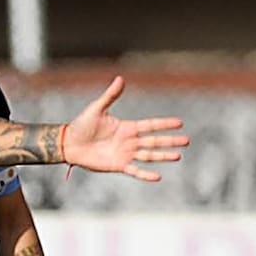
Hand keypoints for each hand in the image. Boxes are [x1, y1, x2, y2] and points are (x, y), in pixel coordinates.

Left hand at [63, 77, 188, 181]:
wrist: (68, 144)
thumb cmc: (81, 126)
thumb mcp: (96, 109)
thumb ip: (110, 96)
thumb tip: (120, 78)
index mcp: (127, 127)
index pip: (150, 125)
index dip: (164, 124)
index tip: (180, 123)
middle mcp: (129, 141)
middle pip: (154, 141)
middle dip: (170, 141)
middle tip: (187, 140)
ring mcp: (124, 154)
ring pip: (148, 155)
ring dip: (163, 156)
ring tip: (178, 156)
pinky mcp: (117, 165)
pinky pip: (134, 170)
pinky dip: (145, 174)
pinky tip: (158, 176)